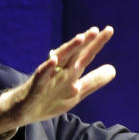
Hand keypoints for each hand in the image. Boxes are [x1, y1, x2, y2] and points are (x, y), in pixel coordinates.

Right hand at [0, 26, 116, 135]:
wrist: (25, 111)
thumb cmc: (51, 98)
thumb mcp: (76, 92)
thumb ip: (94, 81)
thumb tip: (113, 70)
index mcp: (72, 72)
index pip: (86, 56)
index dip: (97, 44)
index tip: (109, 30)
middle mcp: (62, 71)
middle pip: (76, 54)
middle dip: (86, 41)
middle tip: (98, 29)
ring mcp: (49, 77)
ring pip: (60, 60)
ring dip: (70, 49)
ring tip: (81, 38)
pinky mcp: (37, 85)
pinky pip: (42, 75)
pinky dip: (47, 67)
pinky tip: (53, 60)